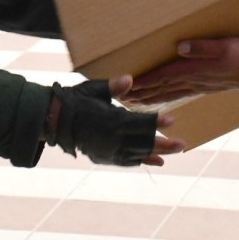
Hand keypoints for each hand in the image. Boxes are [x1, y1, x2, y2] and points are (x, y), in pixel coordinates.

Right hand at [49, 76, 184, 165]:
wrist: (56, 121)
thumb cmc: (77, 100)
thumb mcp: (94, 89)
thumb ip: (113, 86)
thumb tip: (129, 79)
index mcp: (110, 120)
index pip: (138, 122)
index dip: (156, 122)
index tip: (172, 120)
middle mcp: (111, 139)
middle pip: (143, 142)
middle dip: (164, 143)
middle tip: (182, 144)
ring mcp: (108, 150)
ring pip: (138, 153)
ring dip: (157, 152)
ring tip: (175, 152)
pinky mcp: (105, 157)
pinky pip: (127, 161)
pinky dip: (143, 160)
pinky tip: (157, 161)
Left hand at [125, 38, 238, 105]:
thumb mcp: (225, 46)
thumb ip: (203, 47)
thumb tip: (180, 47)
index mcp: (196, 69)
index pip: (163, 77)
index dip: (144, 82)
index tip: (126, 87)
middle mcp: (194, 80)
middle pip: (161, 88)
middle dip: (140, 93)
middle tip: (119, 99)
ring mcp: (199, 85)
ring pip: (168, 94)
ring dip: (149, 98)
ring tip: (132, 102)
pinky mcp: (205, 86)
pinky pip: (179, 94)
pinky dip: (165, 98)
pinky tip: (159, 100)